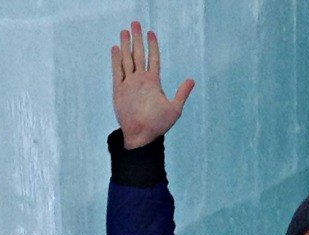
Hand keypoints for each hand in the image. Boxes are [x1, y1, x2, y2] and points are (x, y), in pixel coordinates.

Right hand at [111, 22, 194, 148]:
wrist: (142, 136)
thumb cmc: (158, 125)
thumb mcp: (174, 109)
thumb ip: (181, 93)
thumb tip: (191, 80)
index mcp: (153, 82)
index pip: (153, 59)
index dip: (153, 45)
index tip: (151, 32)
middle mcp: (140, 80)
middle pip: (138, 54)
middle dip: (137, 39)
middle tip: (135, 23)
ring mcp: (129, 84)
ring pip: (127, 60)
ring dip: (126, 46)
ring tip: (124, 31)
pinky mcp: (119, 91)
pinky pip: (117, 72)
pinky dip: (116, 60)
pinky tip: (116, 49)